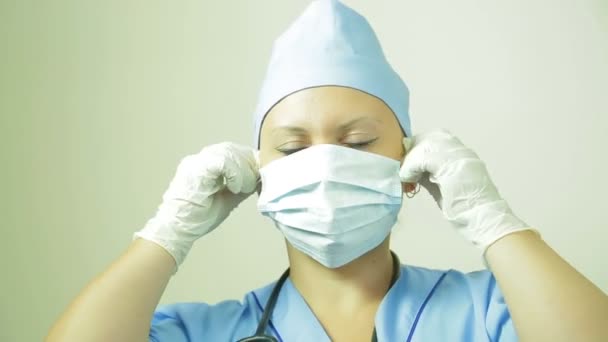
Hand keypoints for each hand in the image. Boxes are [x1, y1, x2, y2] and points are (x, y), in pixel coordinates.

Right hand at [134, 142, 258, 267]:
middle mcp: (198, 160)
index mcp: (204, 165)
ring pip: (228, 153)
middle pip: (230, 148)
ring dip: (243, 170)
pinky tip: (235, 188)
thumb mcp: (227, 200)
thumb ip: (241, 188)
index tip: (258, 172)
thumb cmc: (197, 218)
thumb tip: (258, 180)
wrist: (176, 230)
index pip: (230, 151)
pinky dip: (234, 174)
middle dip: (248, 162)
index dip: (247, 159)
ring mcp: (195, 164)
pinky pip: (222, 162)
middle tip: (256, 179)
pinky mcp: (195, 170)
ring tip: (244, 187)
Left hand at [399, 129, 535, 252]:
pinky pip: (423, 159)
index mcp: (464, 155)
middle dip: (413, 152)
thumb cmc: (466, 209)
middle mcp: (462, 152)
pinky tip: (407, 179)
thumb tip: (413, 169)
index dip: (420, 146)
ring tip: (405, 175)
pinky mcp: (452, 166)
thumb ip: (432, 173)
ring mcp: (459, 157)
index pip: (437, 138)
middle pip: (430, 138)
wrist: (484, 220)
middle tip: (404, 168)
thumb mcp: (446, 186)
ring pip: (425, 146)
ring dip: (410, 160)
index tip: (409, 160)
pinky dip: (410, 168)